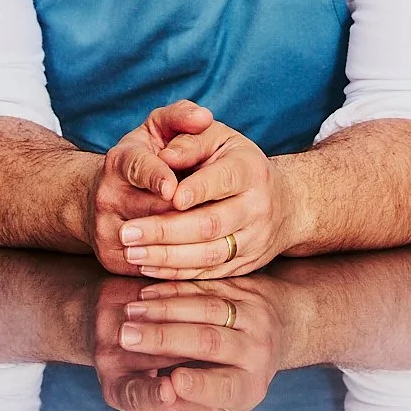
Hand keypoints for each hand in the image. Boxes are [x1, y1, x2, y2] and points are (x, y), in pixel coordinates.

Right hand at [87, 101, 213, 273]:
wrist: (108, 196)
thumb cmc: (146, 157)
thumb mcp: (159, 129)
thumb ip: (182, 117)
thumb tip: (204, 117)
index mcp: (120, 160)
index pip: (137, 167)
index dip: (156, 178)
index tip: (174, 189)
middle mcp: (106, 195)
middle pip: (150, 210)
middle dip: (186, 214)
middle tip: (222, 216)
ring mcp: (104, 229)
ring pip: (152, 242)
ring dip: (188, 241)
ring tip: (220, 235)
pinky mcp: (111, 258)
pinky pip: (148, 267)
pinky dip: (177, 263)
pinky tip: (203, 254)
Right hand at [94, 277, 289, 410]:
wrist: (279, 326)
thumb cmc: (234, 376)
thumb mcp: (217, 406)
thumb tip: (168, 408)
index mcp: (248, 387)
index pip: (224, 388)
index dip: (197, 387)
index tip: (169, 384)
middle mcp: (257, 350)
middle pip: (209, 342)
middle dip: (163, 339)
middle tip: (127, 338)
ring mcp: (254, 315)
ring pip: (206, 308)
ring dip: (163, 309)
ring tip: (130, 313)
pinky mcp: (243, 288)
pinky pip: (205, 284)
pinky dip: (174, 288)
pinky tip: (147, 293)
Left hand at [117, 118, 299, 278]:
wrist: (284, 202)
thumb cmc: (236, 161)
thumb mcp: (218, 137)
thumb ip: (189, 140)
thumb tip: (164, 157)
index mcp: (250, 170)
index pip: (223, 180)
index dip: (196, 189)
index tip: (168, 196)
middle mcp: (257, 207)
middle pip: (210, 224)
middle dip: (165, 230)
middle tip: (127, 232)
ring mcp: (254, 240)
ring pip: (209, 255)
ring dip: (166, 257)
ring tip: (132, 253)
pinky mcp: (245, 264)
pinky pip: (209, 273)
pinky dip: (177, 273)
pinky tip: (148, 267)